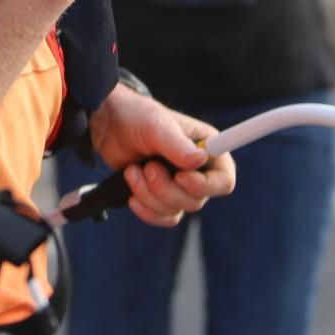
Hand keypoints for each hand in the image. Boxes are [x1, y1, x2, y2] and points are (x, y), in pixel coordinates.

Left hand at [87, 85, 235, 226]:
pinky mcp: (162, 198)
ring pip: (176, 210)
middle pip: (196, 201)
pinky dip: (145, 209)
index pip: (224, 180)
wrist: (109, 127)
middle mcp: (198, 170)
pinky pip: (162, 218)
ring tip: (133, 170)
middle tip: (147, 167)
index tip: (180, 177)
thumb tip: (200, 159)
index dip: (205, 185)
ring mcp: (180, 187)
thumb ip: (177, 145)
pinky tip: (131, 194)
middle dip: (166, 188)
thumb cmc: (137, 117)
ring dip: (149, 195)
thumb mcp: (157, 126)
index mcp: (208, 148)